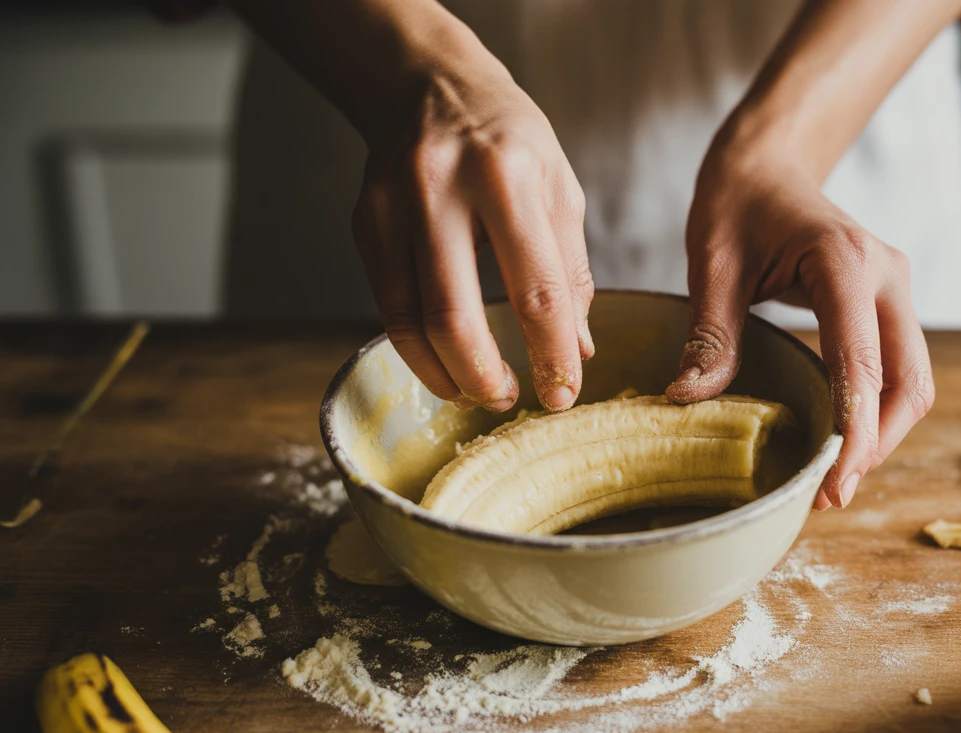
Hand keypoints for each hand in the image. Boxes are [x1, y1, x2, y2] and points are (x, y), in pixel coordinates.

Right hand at [351, 58, 592, 411]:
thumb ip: (570, 271)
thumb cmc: (508, 140)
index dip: (551, 353)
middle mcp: (442, 190)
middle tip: (512, 400)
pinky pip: (388, 309)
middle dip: (486, 377)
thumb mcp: (559, 190)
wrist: (429, 85)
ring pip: (411, 322)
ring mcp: (393, 208)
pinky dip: (417, 352)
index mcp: (508, 176)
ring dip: (448, 374)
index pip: (536, 288)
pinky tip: (446, 366)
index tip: (564, 394)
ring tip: (479, 392)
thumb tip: (577, 349)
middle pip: (455, 316)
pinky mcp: (364, 226)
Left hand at [668, 138, 934, 508]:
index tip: (833, 482)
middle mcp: (886, 275)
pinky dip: (877, 411)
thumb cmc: (737, 202)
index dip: (855, 429)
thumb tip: (688, 399)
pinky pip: (897, 369)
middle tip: (830, 494)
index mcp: (845, 261)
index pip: (862, 360)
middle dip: (877, 444)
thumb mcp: (712, 260)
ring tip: (833, 479)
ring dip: (882, 434)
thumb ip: (711, 331)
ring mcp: (894, 289)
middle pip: (908, 381)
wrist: (768, 161)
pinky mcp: (888, 303)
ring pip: (912, 381)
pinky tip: (839, 440)